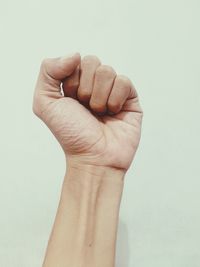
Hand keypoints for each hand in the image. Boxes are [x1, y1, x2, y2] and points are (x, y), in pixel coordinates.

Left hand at [33, 53, 142, 170]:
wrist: (94, 157)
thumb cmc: (71, 133)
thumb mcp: (45, 102)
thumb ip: (48, 71)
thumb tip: (75, 54)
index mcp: (75, 82)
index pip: (75, 60)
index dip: (71, 82)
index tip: (71, 101)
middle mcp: (94, 84)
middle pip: (92, 61)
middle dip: (85, 89)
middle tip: (86, 109)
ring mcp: (112, 90)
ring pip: (107, 71)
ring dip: (99, 97)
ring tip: (99, 114)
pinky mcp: (129, 98)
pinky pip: (124, 82)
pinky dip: (115, 100)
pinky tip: (113, 114)